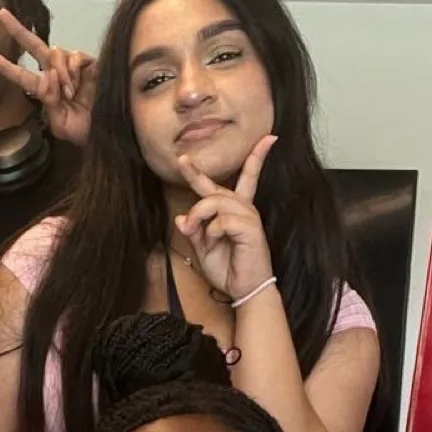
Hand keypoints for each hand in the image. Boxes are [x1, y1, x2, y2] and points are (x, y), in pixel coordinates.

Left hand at [0, 9, 96, 145]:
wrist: (107, 129)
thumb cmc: (83, 131)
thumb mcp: (59, 124)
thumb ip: (48, 102)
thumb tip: (47, 75)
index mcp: (45, 91)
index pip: (21, 75)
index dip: (4, 66)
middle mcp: (55, 74)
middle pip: (34, 46)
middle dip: (17, 30)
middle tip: (2, 14)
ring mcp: (71, 67)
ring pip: (54, 53)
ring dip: (59, 73)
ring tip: (70, 93)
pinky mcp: (87, 63)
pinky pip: (73, 56)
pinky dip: (72, 70)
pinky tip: (77, 85)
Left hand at [174, 135, 276, 304]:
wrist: (244, 290)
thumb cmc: (227, 269)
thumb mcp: (202, 250)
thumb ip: (193, 232)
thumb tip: (180, 218)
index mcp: (233, 211)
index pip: (231, 180)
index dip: (236, 160)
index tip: (248, 142)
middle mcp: (243, 208)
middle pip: (214, 190)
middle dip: (196, 189)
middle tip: (187, 221)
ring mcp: (249, 217)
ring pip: (215, 202)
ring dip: (199, 216)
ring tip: (196, 233)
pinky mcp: (251, 228)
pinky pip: (223, 220)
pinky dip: (213, 232)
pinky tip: (217, 241)